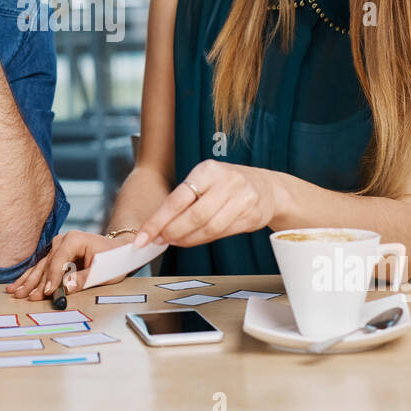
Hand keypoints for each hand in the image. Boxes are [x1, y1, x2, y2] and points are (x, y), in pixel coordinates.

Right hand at [6, 231, 116, 299]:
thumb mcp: (102, 272)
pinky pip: (42, 268)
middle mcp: (63, 240)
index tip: (47, 292)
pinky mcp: (57, 255)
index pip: (58, 260)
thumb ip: (83, 279)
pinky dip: (32, 278)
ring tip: (15, 292)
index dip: (52, 278)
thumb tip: (66, 287)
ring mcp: (58, 247)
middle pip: (46, 264)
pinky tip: (18, 285)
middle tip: (22, 296)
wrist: (119, 250)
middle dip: (34, 282)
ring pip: (41, 267)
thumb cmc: (113, 259)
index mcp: (75, 240)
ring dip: (28, 281)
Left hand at [133, 160, 277, 248]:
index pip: (178, 199)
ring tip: (174, 241)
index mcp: (208, 169)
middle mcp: (227, 181)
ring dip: (187, 239)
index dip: (158, 220)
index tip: (144, 237)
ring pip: (209, 228)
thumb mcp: (205, 180)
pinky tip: (192, 240)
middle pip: (194, 215)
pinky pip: (222, 233)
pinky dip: (202, 240)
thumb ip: (184, 199)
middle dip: (172, 232)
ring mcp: (243, 198)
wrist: (267, 187)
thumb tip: (156, 224)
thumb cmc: (227, 184)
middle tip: (158, 240)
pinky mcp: (252, 215)